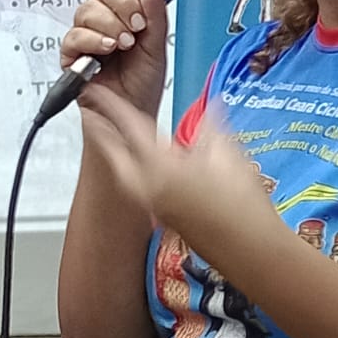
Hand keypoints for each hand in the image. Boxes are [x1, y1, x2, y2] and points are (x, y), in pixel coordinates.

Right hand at [59, 0, 167, 118]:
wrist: (130, 116)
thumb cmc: (143, 86)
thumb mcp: (157, 47)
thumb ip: (155, 15)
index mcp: (131, 11)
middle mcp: (108, 18)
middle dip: (123, 3)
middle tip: (136, 26)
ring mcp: (88, 34)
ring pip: (88, 8)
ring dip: (110, 24)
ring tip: (123, 45)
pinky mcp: (72, 53)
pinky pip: (74, 35)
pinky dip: (92, 40)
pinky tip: (106, 50)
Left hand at [84, 83, 279, 264]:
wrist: (248, 250)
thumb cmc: (241, 203)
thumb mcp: (229, 152)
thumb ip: (212, 125)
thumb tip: (211, 106)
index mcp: (161, 164)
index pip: (129, 125)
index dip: (111, 104)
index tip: (98, 88)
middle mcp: (148, 185)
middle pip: (112, 151)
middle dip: (100, 128)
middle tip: (88, 108)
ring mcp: (152, 203)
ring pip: (121, 169)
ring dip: (111, 148)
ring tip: (106, 132)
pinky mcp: (162, 215)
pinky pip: (134, 184)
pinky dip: (127, 166)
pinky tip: (138, 161)